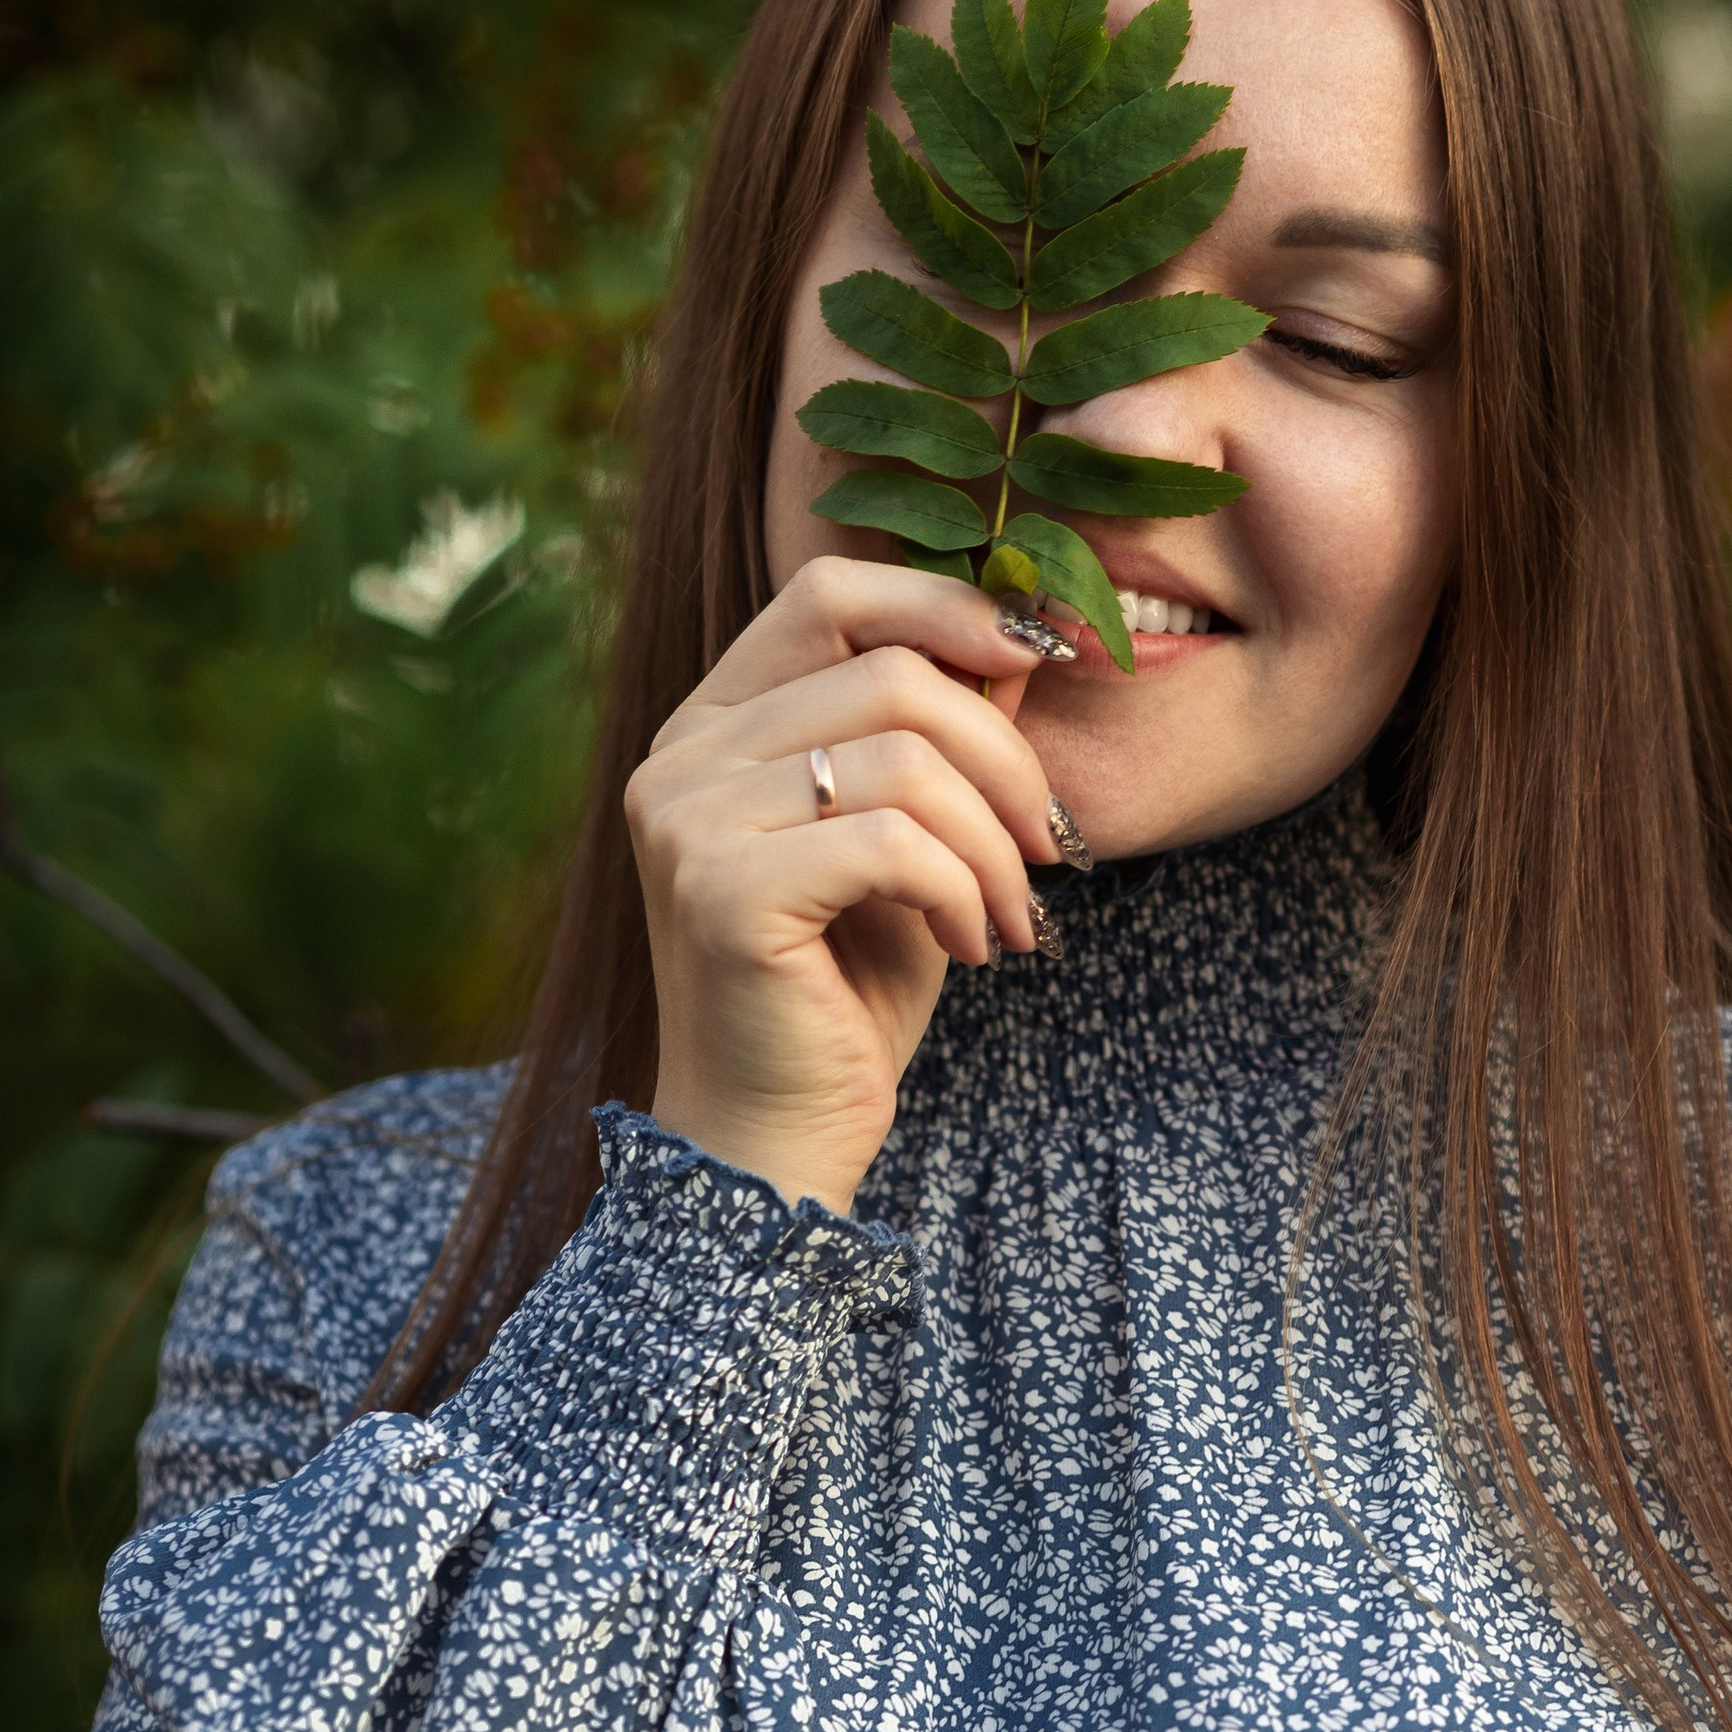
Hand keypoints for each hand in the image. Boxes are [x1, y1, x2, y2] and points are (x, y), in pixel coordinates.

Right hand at [627, 558, 1069, 1212]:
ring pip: (902, 754)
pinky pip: (893, 840)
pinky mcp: (721, 891)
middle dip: (1005, 755)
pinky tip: (973, 947)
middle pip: (888, 669)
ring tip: (1013, 915)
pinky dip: (963, 890)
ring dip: (995, 840)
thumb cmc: (849, 990)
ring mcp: (686, 820)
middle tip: (1052, 845)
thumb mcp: (916, 838)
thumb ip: (946, 732)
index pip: (829, 594)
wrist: (778, 1138)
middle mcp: (679, 756)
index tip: (1044, 658)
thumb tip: (1025, 629)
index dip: (948, 606)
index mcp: (713, 724)